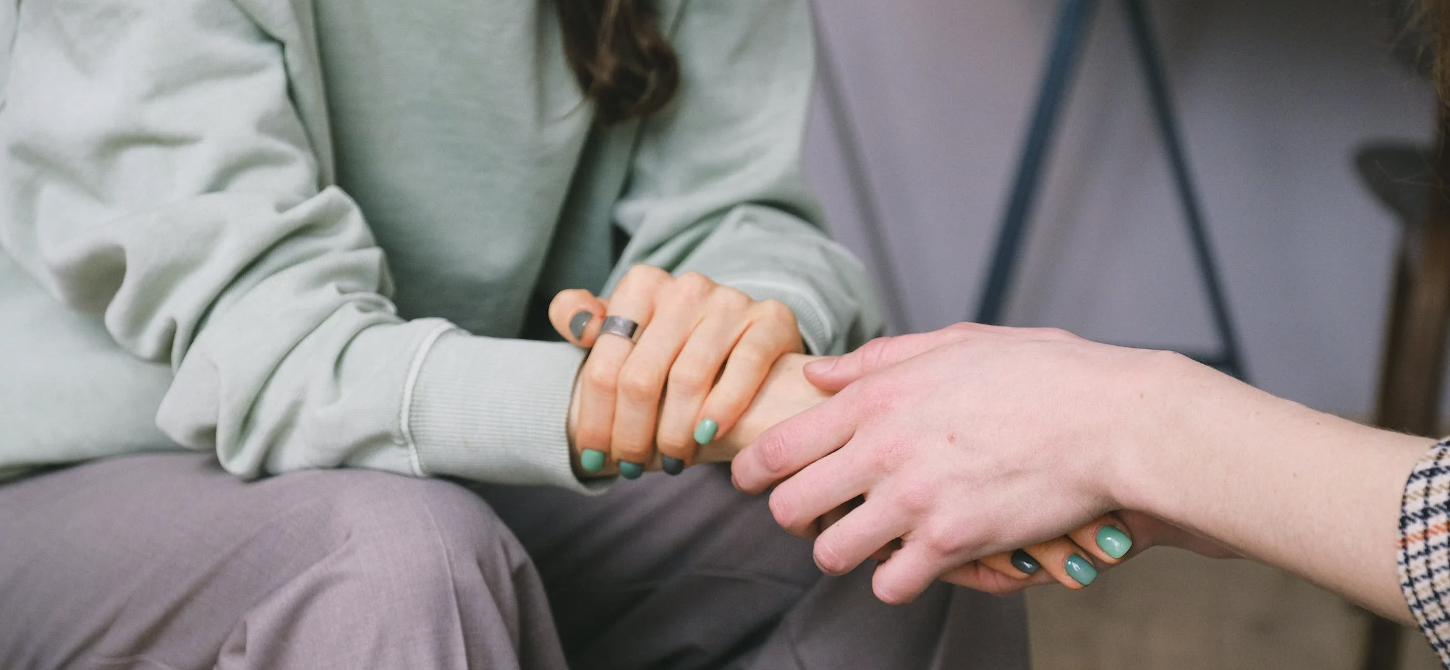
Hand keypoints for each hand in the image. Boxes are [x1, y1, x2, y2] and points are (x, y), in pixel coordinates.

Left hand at [551, 265, 803, 476]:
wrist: (746, 339)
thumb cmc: (672, 347)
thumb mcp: (625, 330)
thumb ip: (584, 319)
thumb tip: (577, 323)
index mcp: (642, 285)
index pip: (605, 364)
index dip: (595, 419)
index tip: (592, 457)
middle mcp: (686, 287)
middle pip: (641, 378)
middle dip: (632, 435)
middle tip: (632, 468)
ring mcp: (730, 301)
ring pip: (688, 379)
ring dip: (675, 434)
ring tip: (672, 461)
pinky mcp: (771, 318)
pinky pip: (744, 367)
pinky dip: (723, 408)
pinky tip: (708, 437)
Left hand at [731, 324, 1205, 602]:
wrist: (1112, 420)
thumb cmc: (1042, 375)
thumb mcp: (955, 343)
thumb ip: (879, 359)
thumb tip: (819, 372)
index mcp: (877, 397)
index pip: (778, 444)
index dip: (752, 470)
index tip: (752, 480)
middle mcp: (883, 448)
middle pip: (788, 506)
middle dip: (792, 517)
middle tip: (814, 516)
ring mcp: (914, 499)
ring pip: (830, 552)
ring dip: (842, 551)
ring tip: (865, 541)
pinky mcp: (952, 542)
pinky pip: (890, 583)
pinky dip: (895, 579)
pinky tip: (913, 562)